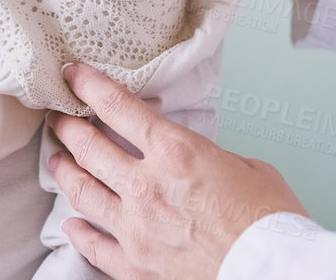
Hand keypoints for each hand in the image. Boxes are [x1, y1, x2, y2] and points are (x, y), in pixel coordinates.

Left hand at [48, 63, 306, 279]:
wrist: (277, 271)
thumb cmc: (272, 221)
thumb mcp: (246, 166)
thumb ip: (206, 156)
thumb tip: (195, 160)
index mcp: (175, 151)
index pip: (116, 106)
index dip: (88, 85)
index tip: (73, 75)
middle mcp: (146, 186)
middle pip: (88, 147)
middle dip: (67, 127)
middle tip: (58, 118)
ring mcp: (136, 228)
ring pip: (82, 192)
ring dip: (66, 172)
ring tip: (58, 161)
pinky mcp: (137, 265)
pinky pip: (94, 247)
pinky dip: (79, 233)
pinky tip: (71, 224)